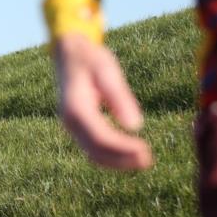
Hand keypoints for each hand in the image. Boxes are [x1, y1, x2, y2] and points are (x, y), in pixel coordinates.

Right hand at [54, 33, 152, 169]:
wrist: (68, 53)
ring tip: (143, 161)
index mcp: (76, 108)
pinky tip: (129, 155)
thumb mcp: (106, 70)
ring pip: (93, 154)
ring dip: (117, 162)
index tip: (146, 150)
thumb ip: (119, 97)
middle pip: (96, 151)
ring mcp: (71, 126)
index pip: (100, 138)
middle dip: (122, 160)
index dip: (123, 148)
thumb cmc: (90, 59)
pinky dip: (110, 156)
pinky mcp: (77, 127)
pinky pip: (92, 149)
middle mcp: (69, 122)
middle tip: (149, 161)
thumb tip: (136, 126)